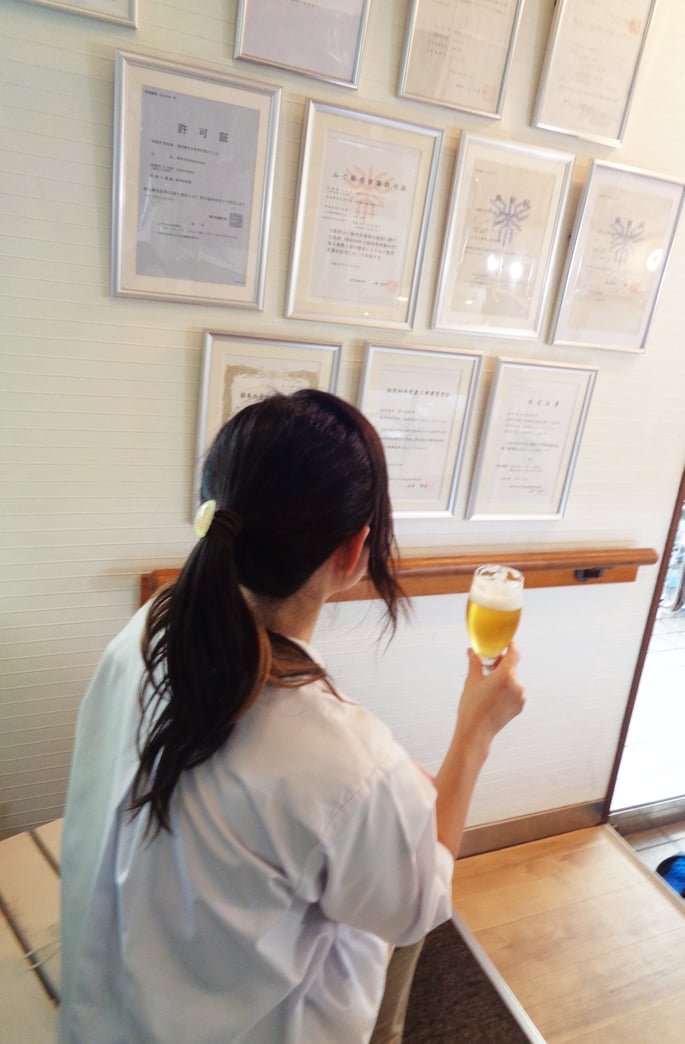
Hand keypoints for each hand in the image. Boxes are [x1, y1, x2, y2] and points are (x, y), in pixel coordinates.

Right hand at [456, 642, 524, 757]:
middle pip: (511, 667)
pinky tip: (493, 696)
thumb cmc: (471, 707)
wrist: (476, 733)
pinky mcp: (520, 706)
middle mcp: (517, 685)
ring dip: (504, 678)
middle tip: (487, 666)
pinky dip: (507, 690)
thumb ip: (475, 662)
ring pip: (513, 680)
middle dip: (501, 664)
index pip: (514, 653)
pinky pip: (515, 691)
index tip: (506, 642)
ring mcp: (520, 696)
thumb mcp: (472, 681)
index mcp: (505, 675)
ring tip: (488, 685)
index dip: (511, 645)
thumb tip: (472, 651)